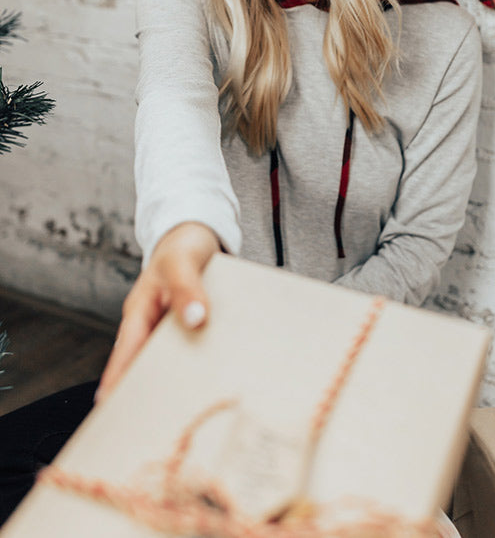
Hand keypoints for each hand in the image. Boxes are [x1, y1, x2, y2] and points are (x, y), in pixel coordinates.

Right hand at [96, 222, 219, 402]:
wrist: (199, 233)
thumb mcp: (183, 262)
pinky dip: (200, 367)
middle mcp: (153, 326)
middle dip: (149, 394)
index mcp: (140, 312)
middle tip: (155, 430)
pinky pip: (193, 352)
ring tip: (187, 416)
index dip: (118, 380)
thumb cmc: (184, 245)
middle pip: (146, 366)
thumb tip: (196, 319)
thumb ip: (187, 289)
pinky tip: (215, 385)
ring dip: (178, 383)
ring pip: (171, 363)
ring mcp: (172, 330)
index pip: (126, 352)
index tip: (110, 410)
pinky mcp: (193, 329)